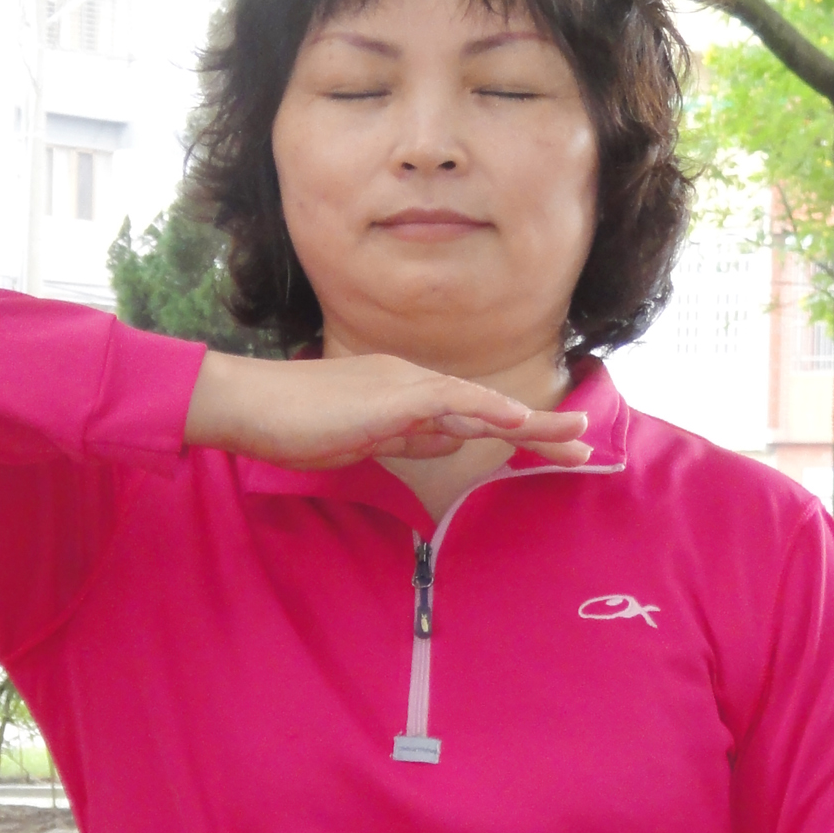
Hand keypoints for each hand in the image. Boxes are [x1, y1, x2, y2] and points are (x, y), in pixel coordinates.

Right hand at [185, 350, 590, 471]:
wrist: (249, 404)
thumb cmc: (294, 425)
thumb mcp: (361, 440)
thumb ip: (405, 438)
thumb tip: (446, 443)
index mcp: (407, 397)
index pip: (473, 417)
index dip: (515, 433)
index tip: (552, 447)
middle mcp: (414, 384)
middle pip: (489, 410)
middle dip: (539, 429)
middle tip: (585, 443)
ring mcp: (404, 387)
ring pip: (480, 405)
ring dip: (529, 422)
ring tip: (574, 434)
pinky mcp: (389, 396)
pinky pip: (448, 401)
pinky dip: (486, 410)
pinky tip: (516, 419)